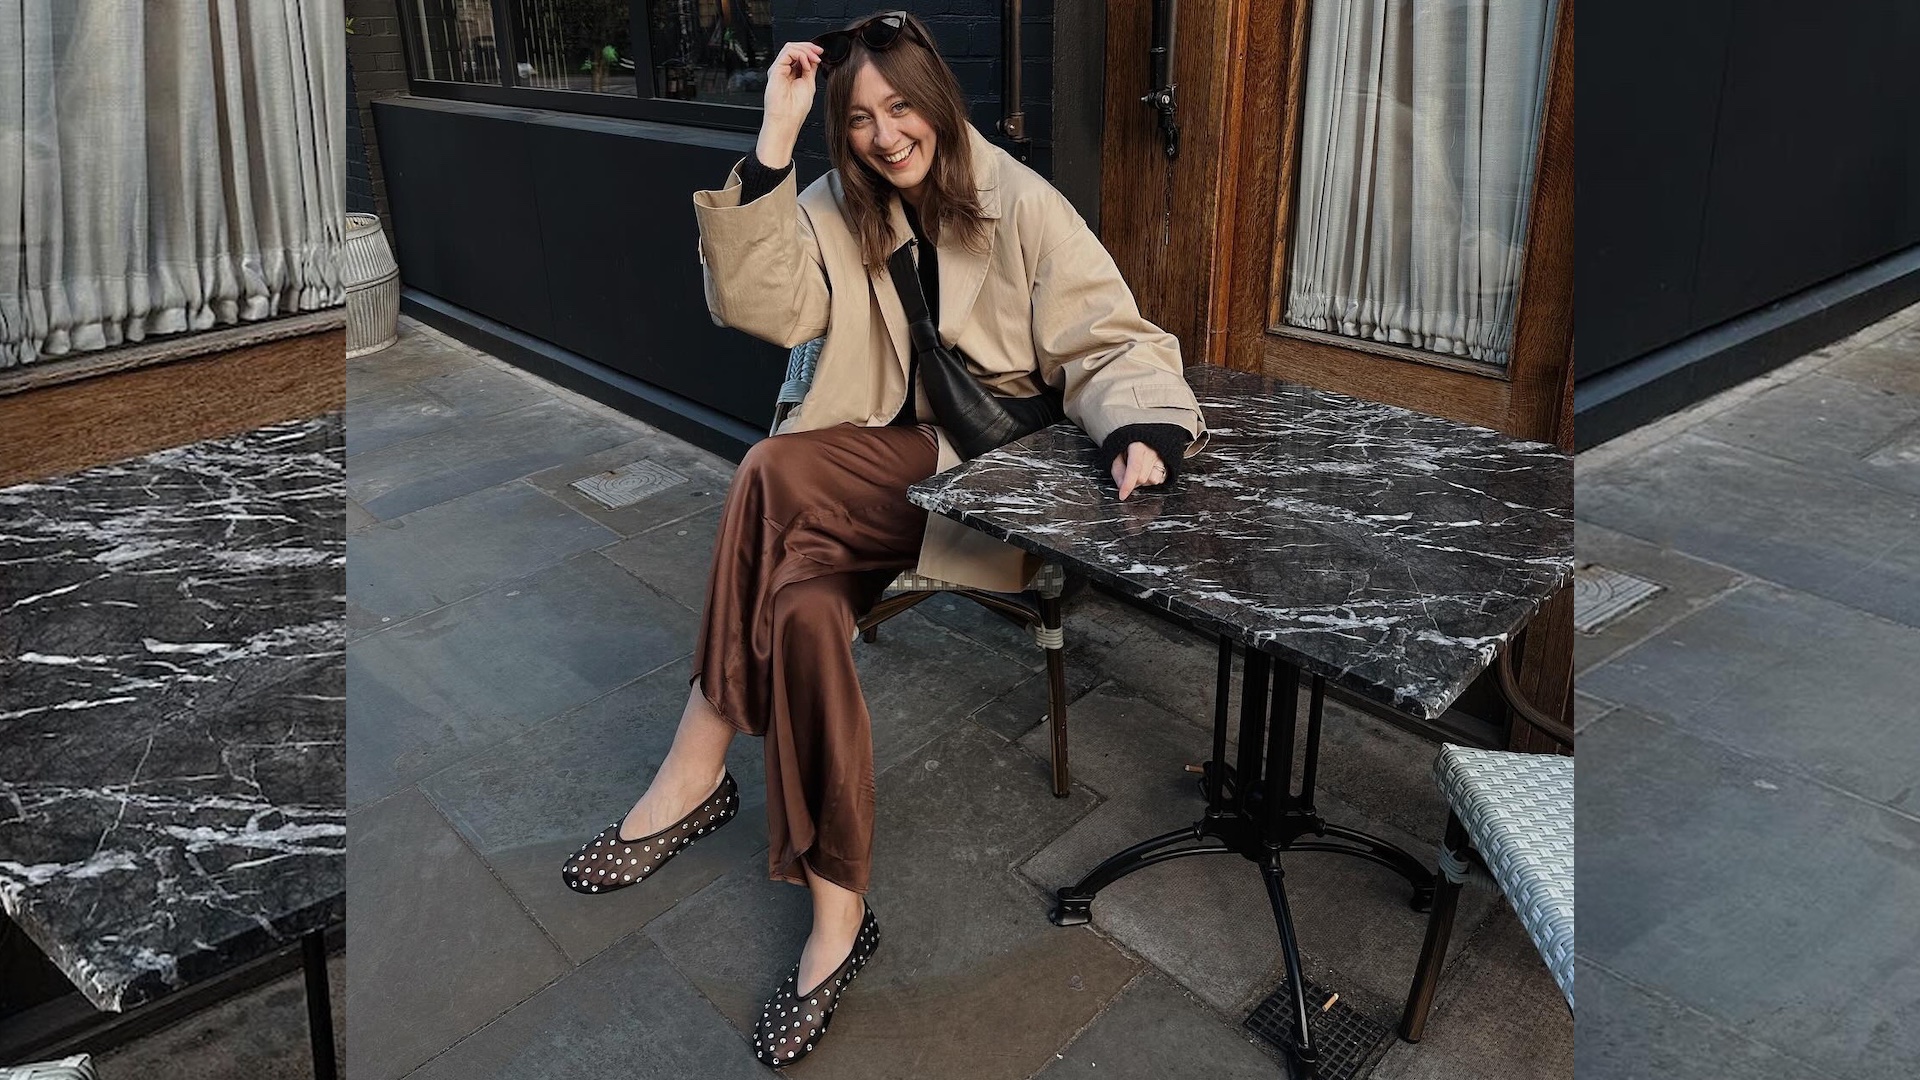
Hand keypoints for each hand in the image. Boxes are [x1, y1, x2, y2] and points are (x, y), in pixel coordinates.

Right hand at [758, 42, 823, 166]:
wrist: (787, 120)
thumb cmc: (795, 109)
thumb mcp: (809, 84)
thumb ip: (810, 69)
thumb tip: (814, 57)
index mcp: (791, 74)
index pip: (799, 54)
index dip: (811, 51)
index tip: (821, 54)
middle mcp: (783, 70)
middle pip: (794, 48)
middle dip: (809, 48)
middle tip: (820, 53)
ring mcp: (778, 69)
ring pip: (791, 47)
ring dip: (806, 50)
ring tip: (814, 59)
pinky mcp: (775, 69)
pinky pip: (788, 52)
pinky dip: (800, 55)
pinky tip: (807, 64)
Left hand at [1111, 442, 1167, 500]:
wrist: (1144, 438)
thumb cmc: (1129, 446)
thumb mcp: (1117, 454)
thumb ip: (1117, 469)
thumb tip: (1121, 486)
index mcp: (1138, 446)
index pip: (1134, 469)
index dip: (1128, 484)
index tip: (1122, 496)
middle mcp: (1152, 452)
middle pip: (1142, 478)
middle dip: (1133, 482)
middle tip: (1128, 474)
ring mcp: (1162, 458)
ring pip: (1152, 480)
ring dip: (1144, 481)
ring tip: (1140, 470)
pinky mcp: (1167, 464)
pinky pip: (1160, 480)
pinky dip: (1152, 479)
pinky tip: (1147, 471)